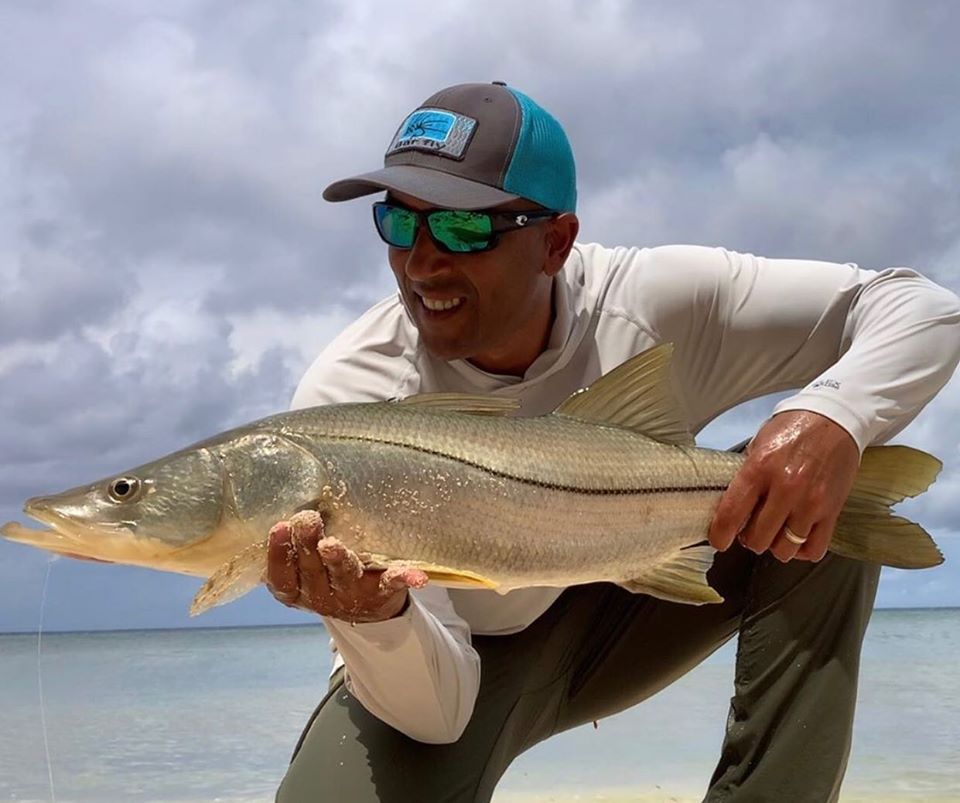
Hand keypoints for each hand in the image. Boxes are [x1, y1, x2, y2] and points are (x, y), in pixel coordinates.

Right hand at [264, 510, 427, 622]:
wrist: (368, 608)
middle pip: (312, 572)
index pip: (282, 576)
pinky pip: (391, 584)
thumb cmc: (328, 573)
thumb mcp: (307, 563)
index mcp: (299, 589)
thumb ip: (297, 540)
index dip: (278, 554)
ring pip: (344, 576)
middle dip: (307, 546)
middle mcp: (322, 596)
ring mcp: (353, 595)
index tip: (279, 526)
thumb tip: (293, 499)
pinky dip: (403, 578)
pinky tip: (417, 577)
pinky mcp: (383, 592)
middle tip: (306, 520)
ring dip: (338, 560)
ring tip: (331, 545)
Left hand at [708, 410, 859, 562]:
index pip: (731, 514)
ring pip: (785, 549)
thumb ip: (745, 475)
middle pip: (758, 539)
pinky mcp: (832, 510)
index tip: (719, 540)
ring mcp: (811, 502)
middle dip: (750, 539)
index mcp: (760, 468)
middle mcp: (786, 488)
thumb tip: (729, 505)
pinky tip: (796, 537)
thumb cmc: (792, 429)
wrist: (834, 419)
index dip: (720, 535)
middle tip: (750, 529)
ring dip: (775, 545)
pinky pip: (814, 548)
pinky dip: (802, 550)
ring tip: (774, 532)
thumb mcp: (759, 444)